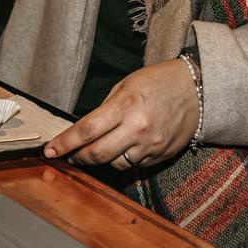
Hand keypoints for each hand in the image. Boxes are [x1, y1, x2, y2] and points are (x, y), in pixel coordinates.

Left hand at [45, 58, 200, 170]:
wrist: (197, 91)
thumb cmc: (158, 82)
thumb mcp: (126, 86)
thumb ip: (105, 109)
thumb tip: (85, 131)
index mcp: (125, 106)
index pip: (87, 130)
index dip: (65, 143)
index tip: (50, 150)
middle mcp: (137, 128)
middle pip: (97, 154)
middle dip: (78, 157)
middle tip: (70, 155)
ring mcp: (150, 145)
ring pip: (114, 164)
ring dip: (101, 160)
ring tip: (99, 148)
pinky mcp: (161, 156)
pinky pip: (134, 166)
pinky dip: (123, 159)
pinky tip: (125, 147)